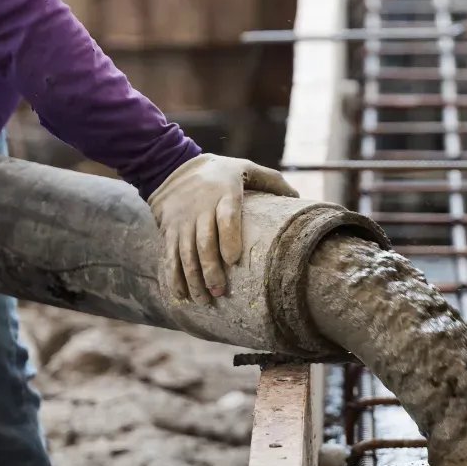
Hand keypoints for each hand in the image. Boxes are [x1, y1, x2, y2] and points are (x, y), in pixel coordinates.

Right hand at [148, 154, 298, 303]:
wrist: (173, 165)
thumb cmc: (221, 172)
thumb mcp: (246, 168)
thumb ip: (271, 180)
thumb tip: (297, 197)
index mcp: (224, 194)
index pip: (226, 216)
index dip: (228, 238)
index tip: (233, 260)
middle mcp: (200, 208)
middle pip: (204, 241)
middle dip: (210, 268)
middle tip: (220, 291)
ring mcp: (183, 221)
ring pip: (186, 252)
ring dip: (193, 278)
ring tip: (205, 300)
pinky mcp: (169, 229)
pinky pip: (170, 254)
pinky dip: (174, 276)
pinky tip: (182, 294)